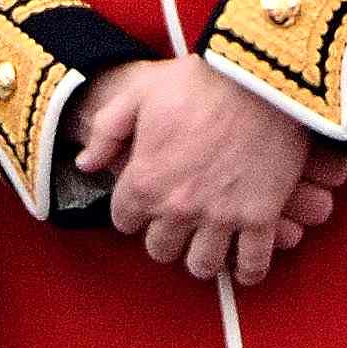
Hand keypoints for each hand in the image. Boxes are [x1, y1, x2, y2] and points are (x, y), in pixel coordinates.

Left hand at [74, 61, 346, 286]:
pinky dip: (247, 271)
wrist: (260, 76)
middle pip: (160, 249)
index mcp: (146, 181)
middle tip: (176, 223)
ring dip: (201, 258)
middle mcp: (179, 207)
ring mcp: (221, 216)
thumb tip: (85, 163)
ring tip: (206, 244)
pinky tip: (243, 264)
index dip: (132, 211)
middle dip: (164, 237)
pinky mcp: (261, 217)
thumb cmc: (199, 80)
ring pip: (202, 265)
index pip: (125, 221)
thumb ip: (107, 131)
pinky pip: (251, 264)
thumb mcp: (140, 94)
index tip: (145, 202)